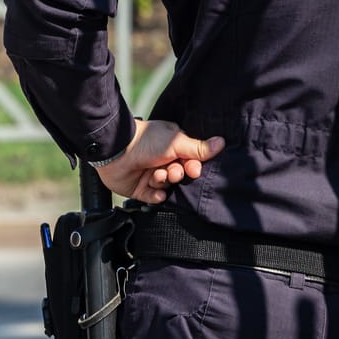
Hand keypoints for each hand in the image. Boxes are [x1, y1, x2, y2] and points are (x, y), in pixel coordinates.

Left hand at [94, 118, 223, 202]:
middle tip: (171, 171)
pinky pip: (154, 198)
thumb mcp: (176, 142)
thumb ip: (198, 148)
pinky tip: (154, 189)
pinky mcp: (140, 189)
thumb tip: (221, 142)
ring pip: (168, 186)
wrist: (116, 150)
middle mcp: (162, 161)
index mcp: (171, 147)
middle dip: (177, 174)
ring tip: (156, 175)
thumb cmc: (146, 141)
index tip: (192, 169)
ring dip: (164, 182)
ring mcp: (150, 175)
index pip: (190, 162)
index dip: (192, 167)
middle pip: (180, 175)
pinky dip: (156, 195)